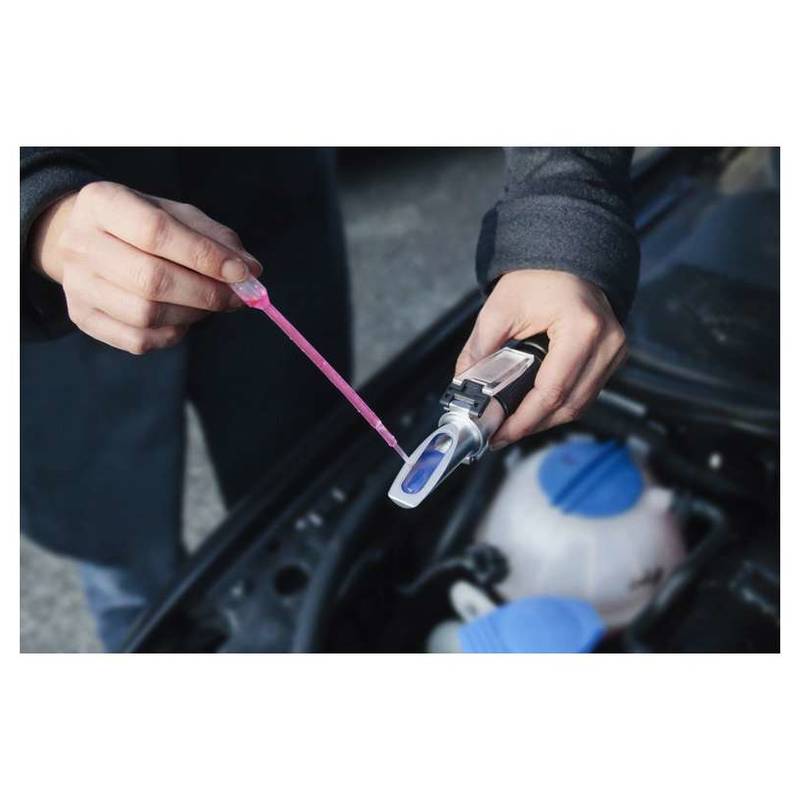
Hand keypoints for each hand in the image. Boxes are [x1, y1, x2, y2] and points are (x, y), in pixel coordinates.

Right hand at [30, 181, 262, 353]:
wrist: (84, 241)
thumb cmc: (140, 225)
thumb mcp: (176, 215)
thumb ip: (215, 239)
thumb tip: (251, 271)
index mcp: (102, 203)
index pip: (156, 232)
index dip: (204, 257)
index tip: (242, 273)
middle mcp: (80, 244)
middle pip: (151, 279)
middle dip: (206, 293)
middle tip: (236, 297)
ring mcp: (77, 285)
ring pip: (146, 314)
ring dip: (193, 314)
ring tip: (210, 304)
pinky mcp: (83, 318)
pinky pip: (139, 340)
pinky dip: (172, 333)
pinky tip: (183, 318)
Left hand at [455, 270, 626, 447]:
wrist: (565, 258)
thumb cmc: (537, 277)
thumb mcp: (499, 310)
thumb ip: (479, 351)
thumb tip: (464, 386)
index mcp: (581, 329)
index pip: (552, 391)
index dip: (523, 420)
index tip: (499, 433)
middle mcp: (606, 343)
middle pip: (570, 406)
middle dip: (532, 426)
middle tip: (501, 435)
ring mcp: (615, 350)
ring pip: (581, 405)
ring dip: (546, 420)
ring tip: (514, 425)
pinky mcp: (613, 356)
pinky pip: (587, 393)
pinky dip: (560, 405)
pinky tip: (534, 409)